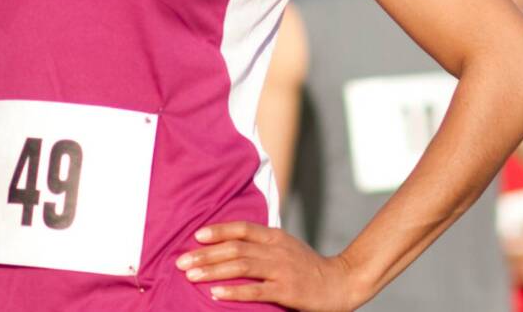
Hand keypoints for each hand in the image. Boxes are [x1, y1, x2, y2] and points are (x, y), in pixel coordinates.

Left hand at [177, 221, 363, 311]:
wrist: (340, 282)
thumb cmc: (309, 267)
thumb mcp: (287, 247)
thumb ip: (263, 244)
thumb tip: (231, 244)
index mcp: (276, 237)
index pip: (242, 229)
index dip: (219, 231)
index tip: (196, 236)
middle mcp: (276, 250)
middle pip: (235, 248)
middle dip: (205, 254)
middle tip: (182, 261)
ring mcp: (281, 270)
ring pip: (241, 267)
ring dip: (212, 270)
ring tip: (191, 276)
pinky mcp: (286, 290)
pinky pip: (254, 291)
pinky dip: (233, 291)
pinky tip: (215, 294)